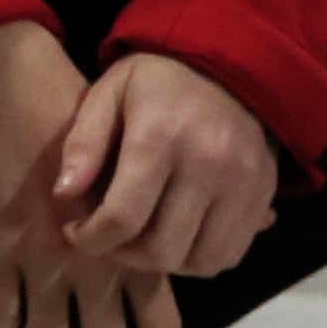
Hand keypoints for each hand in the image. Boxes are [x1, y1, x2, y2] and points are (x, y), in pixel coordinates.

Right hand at [0, 22, 183, 327]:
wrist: (14, 91)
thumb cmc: (87, 115)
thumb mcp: (153, 153)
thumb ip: (201, 198)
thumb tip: (268, 220)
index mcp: (135, 245)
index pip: (159, 322)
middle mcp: (93, 265)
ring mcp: (41, 261)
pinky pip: (0, 308)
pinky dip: (3, 317)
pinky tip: (5, 312)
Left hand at [56, 50, 279, 280]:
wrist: (231, 64)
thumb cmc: (158, 79)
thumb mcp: (109, 92)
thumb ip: (83, 143)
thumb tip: (63, 196)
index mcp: (160, 137)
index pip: (123, 216)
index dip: (92, 239)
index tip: (75, 233)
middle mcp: (207, 166)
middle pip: (162, 248)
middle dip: (123, 255)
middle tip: (105, 240)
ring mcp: (242, 185)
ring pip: (200, 261)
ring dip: (163, 263)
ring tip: (140, 242)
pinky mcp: (263, 197)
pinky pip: (231, 253)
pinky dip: (199, 259)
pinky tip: (176, 237)